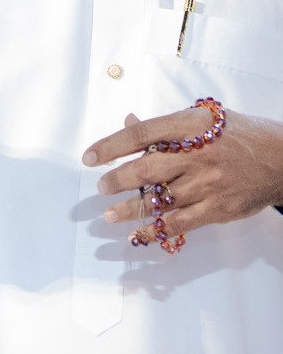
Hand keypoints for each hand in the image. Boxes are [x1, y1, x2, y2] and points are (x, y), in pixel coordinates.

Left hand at [83, 107, 282, 240]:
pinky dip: (153, 230)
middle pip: (146, 169)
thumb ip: (166, 126)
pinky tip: (136, 234)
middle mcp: (198, 155)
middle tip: (101, 187)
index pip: (142, 134)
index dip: (111, 145)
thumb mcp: (205, 120)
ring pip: (158, 199)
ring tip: (110, 214)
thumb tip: (128, 121)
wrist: (282, 160)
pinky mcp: (216, 208)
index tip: (90, 157)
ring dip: (129, 209)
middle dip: (116, 180)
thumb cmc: (240, 136)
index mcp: (192, 127)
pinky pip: (178, 223)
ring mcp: (207, 184)